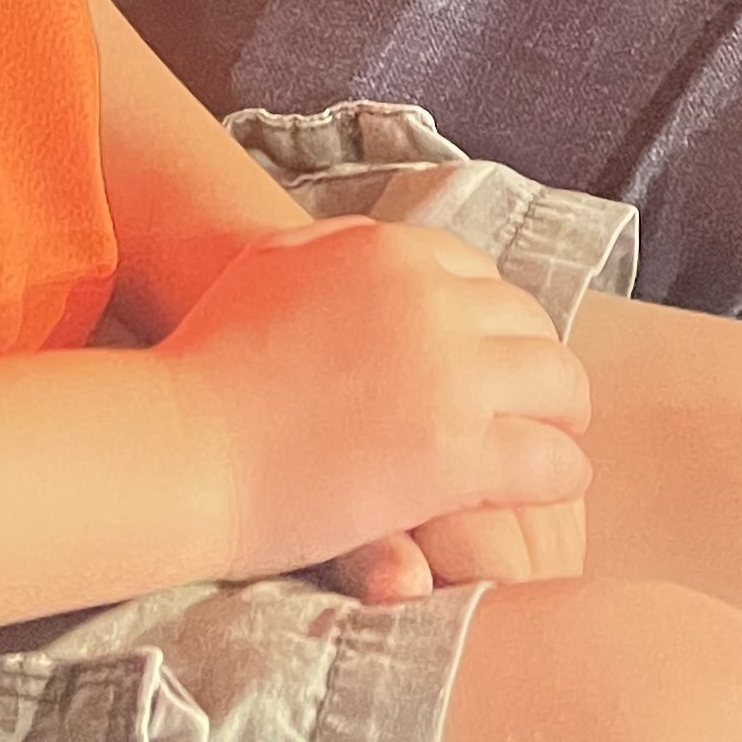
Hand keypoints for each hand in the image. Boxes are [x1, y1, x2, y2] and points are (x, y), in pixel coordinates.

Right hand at [157, 220, 593, 586]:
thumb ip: (334, 251)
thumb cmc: (206, 365)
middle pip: (528, 324)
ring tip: (548, 446)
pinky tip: (539, 491)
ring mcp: (449, 374)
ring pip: (560, 385)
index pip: (480, 275)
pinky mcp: (457, 452)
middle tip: (528, 409)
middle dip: (530, 367)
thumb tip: (379, 254)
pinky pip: (552, 460)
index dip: (486, 325)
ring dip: (558, 417)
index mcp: (389, 250)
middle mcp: (431, 298)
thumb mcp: (269, 268)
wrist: (180, 449)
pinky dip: (557, 476)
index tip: (483, 363)